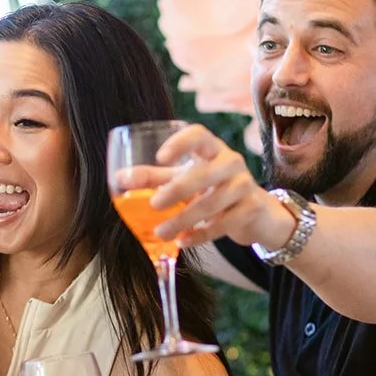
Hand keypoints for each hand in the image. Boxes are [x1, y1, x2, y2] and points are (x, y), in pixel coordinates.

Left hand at [142, 123, 294, 250]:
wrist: (255, 211)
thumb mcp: (183, 178)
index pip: (199, 135)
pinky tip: (183, 241)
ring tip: (161, 232)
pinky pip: (223, 223)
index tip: (160, 158)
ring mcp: (244, 185)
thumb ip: (153, 177)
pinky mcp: (251, 209)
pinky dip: (201, 234)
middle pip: (204, 173)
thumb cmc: (211, 188)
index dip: (180, 143)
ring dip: (183, 219)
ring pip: (212, 203)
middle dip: (178, 190)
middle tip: (154, 204)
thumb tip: (120, 178)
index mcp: (212, 149)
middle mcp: (231, 162)